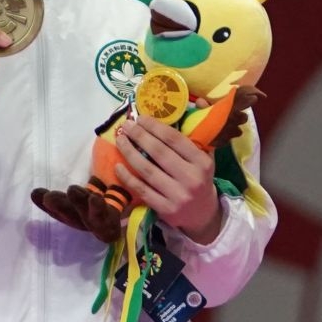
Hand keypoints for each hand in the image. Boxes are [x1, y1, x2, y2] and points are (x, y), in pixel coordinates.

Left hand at [114, 116, 223, 242]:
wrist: (203, 214)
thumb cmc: (199, 179)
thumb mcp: (205, 160)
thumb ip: (196, 138)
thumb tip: (190, 106)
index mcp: (202, 163)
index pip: (175, 139)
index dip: (155, 127)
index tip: (141, 118)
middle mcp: (191, 178)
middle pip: (158, 152)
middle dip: (139, 136)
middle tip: (126, 125)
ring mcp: (177, 195)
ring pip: (147, 170)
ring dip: (129, 152)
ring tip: (120, 140)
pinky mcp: (165, 208)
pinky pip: (141, 189)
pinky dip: (127, 177)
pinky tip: (117, 166)